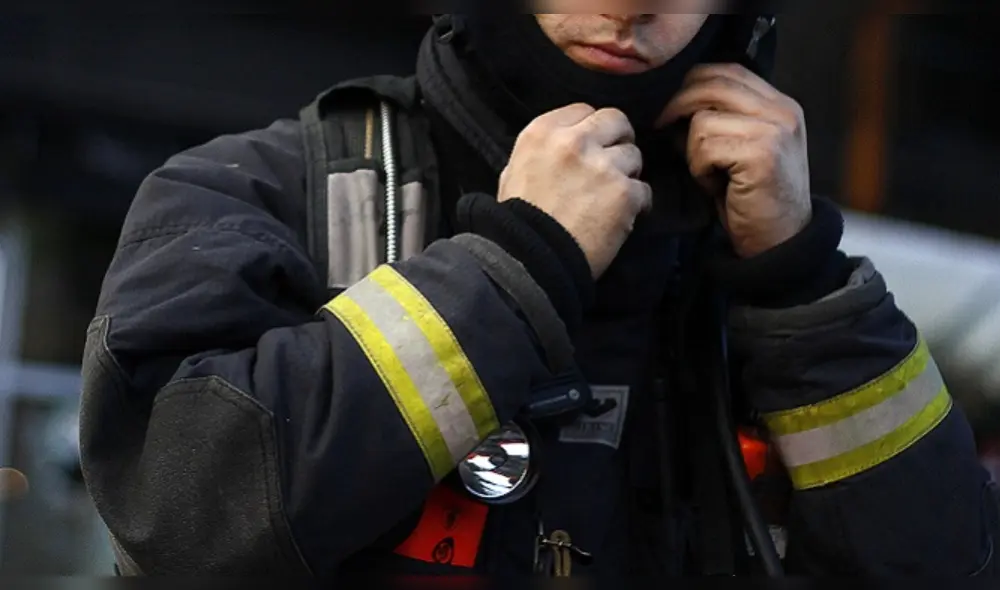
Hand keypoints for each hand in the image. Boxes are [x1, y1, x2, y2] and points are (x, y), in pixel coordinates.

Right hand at [499, 103, 652, 278]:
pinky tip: (621, 218)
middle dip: (618, 139)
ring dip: (626, 175)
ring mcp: (602, 166)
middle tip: (612, 163)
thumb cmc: (516, 223)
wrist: (528, 261)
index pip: (583, 111)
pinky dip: (636, 205)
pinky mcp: (623, 194)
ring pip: (633, 155)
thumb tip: (561, 146)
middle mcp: (573, 141)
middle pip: (615, 120)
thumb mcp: (513, 172)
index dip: (591, 129)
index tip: (591, 147)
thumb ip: (542, 151)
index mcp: (543, 133)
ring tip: (611, 198)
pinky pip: (644, 190)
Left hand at [658, 63, 811, 258]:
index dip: (690, 85)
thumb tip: (669, 102)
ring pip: (702, 119)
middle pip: (710, 84)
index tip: (669, 110)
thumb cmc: (750, 199)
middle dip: (677, 107)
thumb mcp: (737, 150)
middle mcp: (782, 110)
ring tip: (709, 174)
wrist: (779, 244)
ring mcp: (774, 129)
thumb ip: (718, 120)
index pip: (725, 71)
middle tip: (663, 131)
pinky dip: (699, 169)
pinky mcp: (761, 152)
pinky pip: (704, 145)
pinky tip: (716, 186)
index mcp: (779, 105)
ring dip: (692, 150)